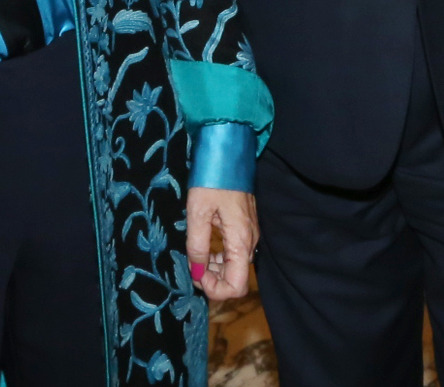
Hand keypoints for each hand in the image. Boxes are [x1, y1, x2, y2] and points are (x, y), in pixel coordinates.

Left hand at [185, 186, 256, 300]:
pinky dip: (220, 257)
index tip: (196, 275)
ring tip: (196, 255)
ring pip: (236, 266)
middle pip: (236, 279)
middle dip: (213, 279)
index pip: (236, 286)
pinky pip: (236, 253)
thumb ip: (197, 246)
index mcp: (240, 241)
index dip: (215, 290)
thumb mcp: (197, 213)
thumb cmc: (212, 180)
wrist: (229, 153)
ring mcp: (250, 234)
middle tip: (192, 265)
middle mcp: (250, 242)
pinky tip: (206, 245)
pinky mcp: (246, 227)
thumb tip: (196, 273)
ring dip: (215, 269)